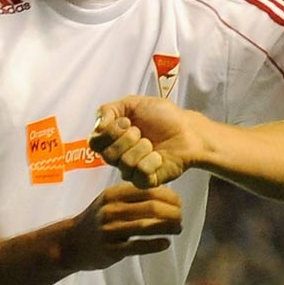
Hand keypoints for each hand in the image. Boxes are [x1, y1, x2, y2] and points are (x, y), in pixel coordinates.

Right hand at [62, 184, 183, 269]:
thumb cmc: (98, 220)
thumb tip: (167, 194)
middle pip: (151, 207)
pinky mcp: (110, 249)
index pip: (148, 190)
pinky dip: (155, 244)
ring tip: (178, 229)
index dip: (169, 196)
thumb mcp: (109, 201)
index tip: (179, 204)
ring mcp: (109, 230)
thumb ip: (133, 196)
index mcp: (113, 195)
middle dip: (172, 212)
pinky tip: (166, 243)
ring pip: (146, 226)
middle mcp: (110, 210)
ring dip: (168, 227)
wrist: (71, 243)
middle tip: (181, 218)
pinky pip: (138, 246)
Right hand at [92, 97, 206, 188]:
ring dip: (142, 148)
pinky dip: (152, 161)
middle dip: (127, 138)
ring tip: (152, 143)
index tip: (126, 122)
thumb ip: (108, 109)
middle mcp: (119, 156)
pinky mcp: (146, 181)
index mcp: (112, 139)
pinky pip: (140, 174)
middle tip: (141, 132)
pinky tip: (159, 156)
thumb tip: (98, 126)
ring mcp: (132, 170)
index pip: (95, 142)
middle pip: (108, 155)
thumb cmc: (164, 117)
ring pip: (125, 164)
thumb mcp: (133, 103)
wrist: (189, 130)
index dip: (109, 132)